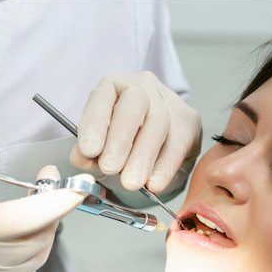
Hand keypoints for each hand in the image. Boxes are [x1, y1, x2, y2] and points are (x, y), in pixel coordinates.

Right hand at [0, 127, 88, 271]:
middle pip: (39, 240)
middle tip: (47, 179)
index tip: (77, 183)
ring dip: (45, 233)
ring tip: (37, 203)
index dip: (57, 200)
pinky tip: (21, 234)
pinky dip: (31, 253)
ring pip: (33, 261)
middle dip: (53, 211)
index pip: (28, 219)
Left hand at [71, 71, 201, 193]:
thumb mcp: (99, 148)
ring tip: (130, 182)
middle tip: (109, 167)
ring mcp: (168, 102)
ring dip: (143, 156)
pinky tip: (154, 184)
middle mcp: (142, 87)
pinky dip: (164, 167)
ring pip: (158, 123)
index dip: (95, 123)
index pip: (103, 97)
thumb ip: (88, 154)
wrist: (155, 151)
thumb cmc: (121, 146)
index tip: (89, 150)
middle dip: (120, 138)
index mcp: (113, 87)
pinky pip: (178, 143)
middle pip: (135, 104)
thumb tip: (82, 159)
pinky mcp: (189, 122)